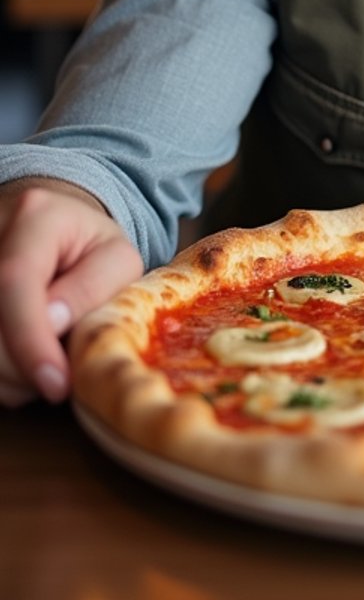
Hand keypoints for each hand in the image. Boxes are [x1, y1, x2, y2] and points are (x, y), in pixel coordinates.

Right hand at [0, 183, 142, 406]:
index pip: (15, 280)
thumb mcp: (117, 259)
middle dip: (23, 365)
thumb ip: (94, 288)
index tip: (55, 383)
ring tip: (45, 360)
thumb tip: (53, 323)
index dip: (30, 339)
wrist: (56, 230)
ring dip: (9, 373)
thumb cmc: (91, 248)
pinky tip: (21, 359)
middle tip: (60, 374)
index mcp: (35, 216)